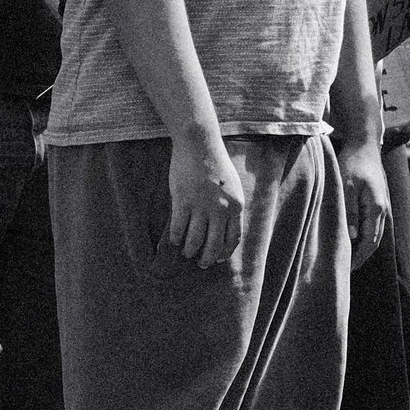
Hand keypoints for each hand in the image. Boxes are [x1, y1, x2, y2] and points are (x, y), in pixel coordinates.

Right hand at [165, 133, 247, 267]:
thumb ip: (230, 207)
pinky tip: (173, 241)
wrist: (200, 145)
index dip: (225, 252)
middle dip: (207, 259)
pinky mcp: (182, 202)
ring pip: (194, 241)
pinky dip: (175, 239)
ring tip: (186, 253)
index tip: (219, 259)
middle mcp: (220, 209)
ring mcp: (201, 206)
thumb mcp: (232, 187)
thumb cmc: (216, 165)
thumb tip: (223, 228)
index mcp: (236, 205)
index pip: (233, 238)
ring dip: (189, 251)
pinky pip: (178, 229)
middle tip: (201, 264)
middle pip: (214, 245)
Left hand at [340, 140, 391, 266]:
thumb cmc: (352, 164)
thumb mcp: (346, 188)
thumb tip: (353, 237)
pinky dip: (365, 236)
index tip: (346, 270)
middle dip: (362, 256)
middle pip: (375, 241)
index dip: (359, 258)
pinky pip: (373, 224)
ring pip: (375, 233)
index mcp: (376, 208)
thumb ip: (350, 212)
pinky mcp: (377, 201)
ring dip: (364, 247)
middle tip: (346, 269)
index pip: (369, 242)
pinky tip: (354, 239)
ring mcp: (381, 205)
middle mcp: (382, 209)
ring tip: (349, 258)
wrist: (365, 145)